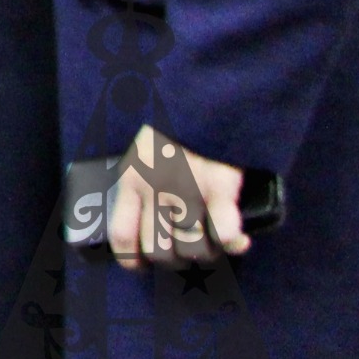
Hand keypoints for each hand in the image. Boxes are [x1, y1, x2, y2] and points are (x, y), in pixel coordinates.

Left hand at [107, 123, 252, 267]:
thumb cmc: (173, 126)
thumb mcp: (142, 149)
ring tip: (211, 244)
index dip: (132, 259)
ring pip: (192, 248)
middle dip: (175, 258)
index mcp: (131, 178)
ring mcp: (188, 187)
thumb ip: (142, 184)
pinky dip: (231, 242)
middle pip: (160, 251)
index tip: (142, 264)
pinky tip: (236, 241)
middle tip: (186, 248)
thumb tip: (148, 224)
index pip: (123, 235)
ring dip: (204, 253)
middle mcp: (156, 187)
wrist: (203, 93)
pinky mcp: (220, 184)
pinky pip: (223, 232)